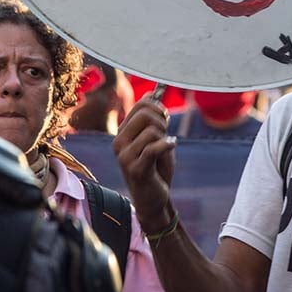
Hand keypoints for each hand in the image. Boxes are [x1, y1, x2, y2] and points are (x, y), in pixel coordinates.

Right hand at [112, 94, 175, 232]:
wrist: (153, 199)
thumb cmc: (155, 168)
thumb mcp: (154, 140)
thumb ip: (152, 118)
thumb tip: (151, 93)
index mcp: (122, 133)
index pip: (140, 105)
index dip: (158, 107)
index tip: (165, 118)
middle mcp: (119, 142)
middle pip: (145, 114)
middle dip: (162, 120)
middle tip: (166, 133)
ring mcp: (125, 156)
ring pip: (152, 131)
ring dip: (165, 137)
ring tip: (165, 147)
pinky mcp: (135, 169)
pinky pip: (153, 148)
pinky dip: (167, 145)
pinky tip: (172, 145)